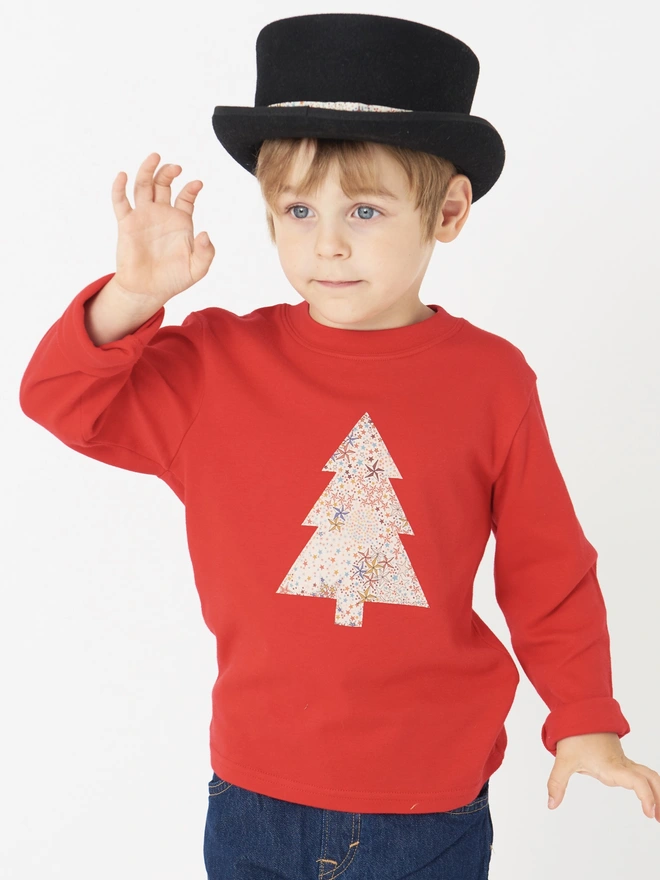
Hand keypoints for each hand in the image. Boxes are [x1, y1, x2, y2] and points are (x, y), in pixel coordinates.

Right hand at [110, 152, 215, 306]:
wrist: (148, 291)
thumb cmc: (174, 279)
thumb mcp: (197, 269)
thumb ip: (205, 253)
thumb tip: (205, 234)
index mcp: (180, 221)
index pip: (186, 197)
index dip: (191, 189)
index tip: (197, 184)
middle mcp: (161, 214)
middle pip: (163, 185)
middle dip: (168, 173)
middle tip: (175, 167)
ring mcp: (143, 217)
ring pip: (143, 186)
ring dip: (148, 171)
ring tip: (155, 157)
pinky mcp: (126, 224)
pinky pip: (120, 202)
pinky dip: (119, 187)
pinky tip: (122, 175)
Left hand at [547, 732, 659, 821]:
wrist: (579, 713)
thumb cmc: (574, 734)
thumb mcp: (563, 760)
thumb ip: (557, 783)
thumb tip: (551, 804)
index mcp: (611, 765)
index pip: (636, 781)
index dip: (646, 796)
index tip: (649, 812)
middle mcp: (621, 764)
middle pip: (650, 778)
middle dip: (659, 797)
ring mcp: (623, 762)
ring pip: (648, 775)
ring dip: (657, 791)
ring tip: (657, 813)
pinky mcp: (621, 760)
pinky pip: (641, 773)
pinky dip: (650, 785)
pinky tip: (649, 797)